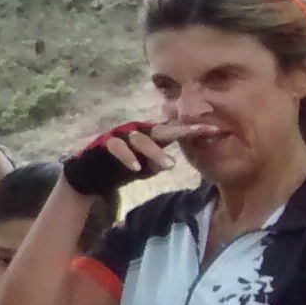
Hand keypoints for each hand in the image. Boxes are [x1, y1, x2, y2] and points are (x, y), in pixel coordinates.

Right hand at [62, 120, 214, 197]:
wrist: (91, 175)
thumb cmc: (123, 169)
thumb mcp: (147, 167)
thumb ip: (159, 162)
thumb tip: (172, 162)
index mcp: (150, 135)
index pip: (174, 130)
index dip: (193, 130)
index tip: (214, 130)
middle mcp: (137, 130)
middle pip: (161, 129)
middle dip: (181, 131)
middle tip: (198, 135)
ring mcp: (121, 134)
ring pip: (141, 139)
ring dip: (155, 152)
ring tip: (168, 165)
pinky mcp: (105, 142)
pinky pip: (118, 148)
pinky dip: (128, 157)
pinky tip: (136, 168)